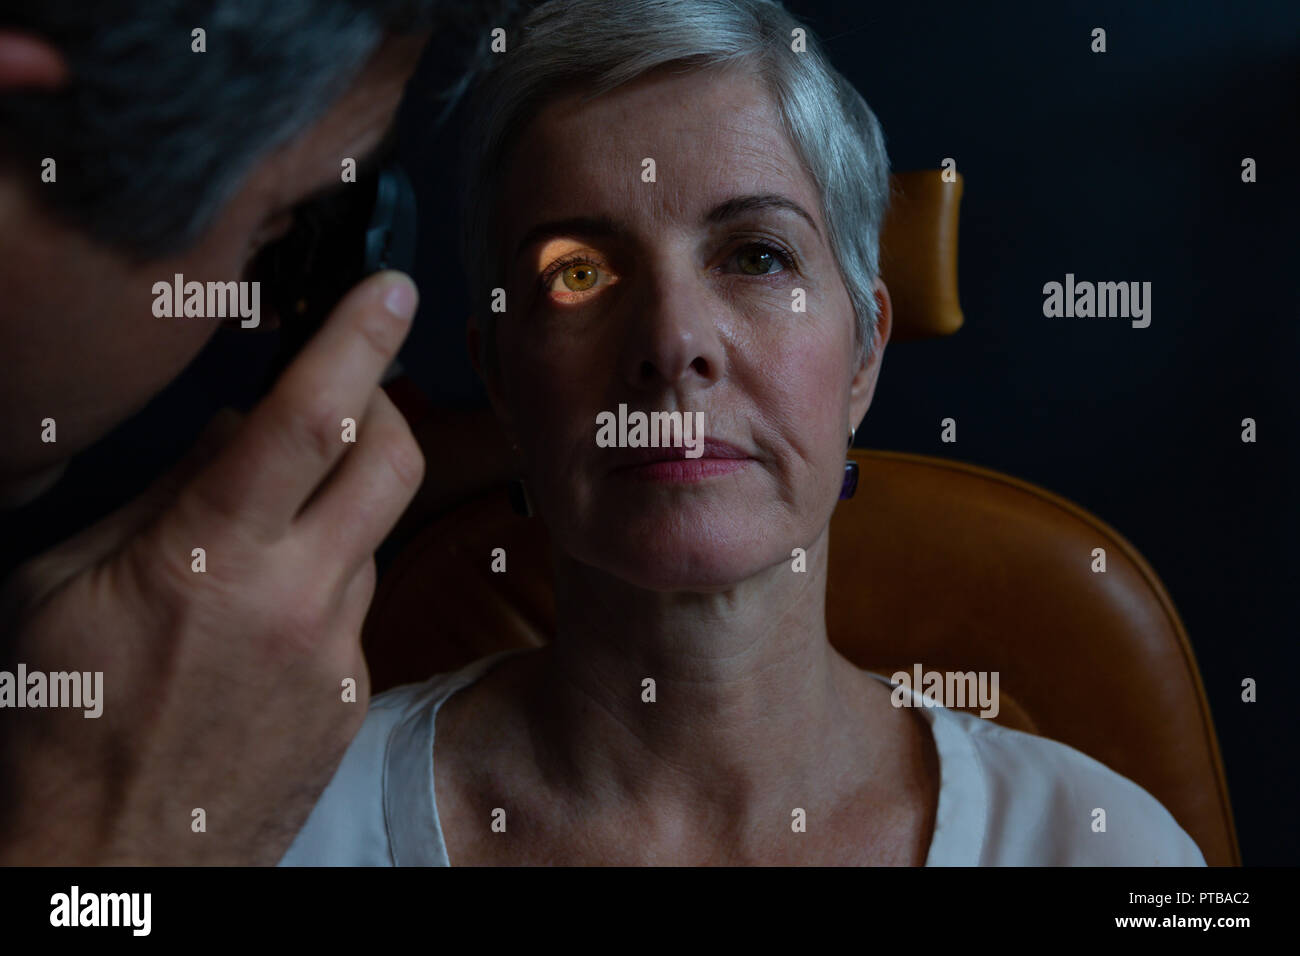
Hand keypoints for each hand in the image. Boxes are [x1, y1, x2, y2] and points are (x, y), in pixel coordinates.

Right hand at [0, 270, 423, 864]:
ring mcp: (335, 651)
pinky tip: (261, 625)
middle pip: (395, 459)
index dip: (357, 339)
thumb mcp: (63, 585)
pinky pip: (356, 608)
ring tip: (256, 549)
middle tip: (354, 397)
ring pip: (371, 535)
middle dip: (386, 405)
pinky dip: (322, 587)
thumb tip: (230, 436)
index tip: (392, 288)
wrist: (110, 861)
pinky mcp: (352, 695)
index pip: (310, 417)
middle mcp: (294, 595)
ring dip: (336, 513)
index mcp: (210, 553)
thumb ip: (158, 496)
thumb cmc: (59, 720)